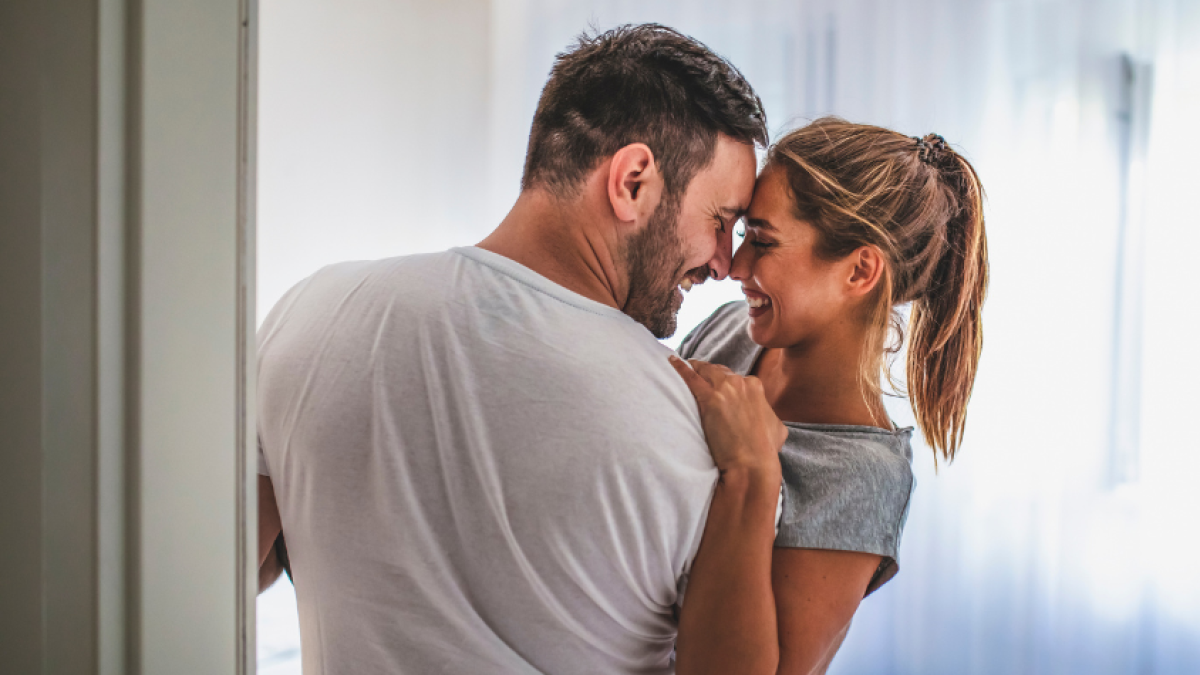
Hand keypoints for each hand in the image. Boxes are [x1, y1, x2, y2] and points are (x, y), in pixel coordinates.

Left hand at [669, 356, 786, 480]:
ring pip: (704, 371)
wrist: (752, 462)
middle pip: (718, 372)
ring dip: (694, 367)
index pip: (735, 377)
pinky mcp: (709, 399)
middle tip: (698, 371)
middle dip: (708, 371)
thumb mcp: (777, 426)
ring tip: (684, 364)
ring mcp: (724, 389)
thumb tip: (765, 415)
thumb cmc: (765, 450)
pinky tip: (672, 361)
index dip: (725, 381)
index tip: (718, 385)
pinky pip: (690, 378)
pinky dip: (680, 368)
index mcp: (756, 387)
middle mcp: (740, 383)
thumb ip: (768, 414)